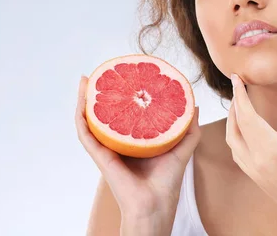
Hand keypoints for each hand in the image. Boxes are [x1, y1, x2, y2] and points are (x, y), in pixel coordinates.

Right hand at [75, 76, 200, 221]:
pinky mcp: (99, 155)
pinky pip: (85, 134)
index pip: (125, 112)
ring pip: (90, 119)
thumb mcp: (182, 148)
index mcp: (134, 140)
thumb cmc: (167, 180)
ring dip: (84, 99)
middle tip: (99, 73)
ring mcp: (106, 148)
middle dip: (99, 92)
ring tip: (85, 80)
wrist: (155, 203)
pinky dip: (81, 117)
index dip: (123, 95)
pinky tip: (82, 102)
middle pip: (105, 113)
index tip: (124, 76)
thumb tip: (194, 105)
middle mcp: (118, 142)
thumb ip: (188, 127)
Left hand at [226, 74, 276, 234]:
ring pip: (231, 139)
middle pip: (236, 125)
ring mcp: (254, 170)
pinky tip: (243, 126)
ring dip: (232, 118)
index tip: (237, 78)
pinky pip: (236, 151)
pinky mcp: (255, 177)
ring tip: (240, 102)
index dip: (240, 95)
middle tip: (238, 84)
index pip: (248, 117)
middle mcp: (258, 160)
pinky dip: (234, 134)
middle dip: (235, 102)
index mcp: (274, 151)